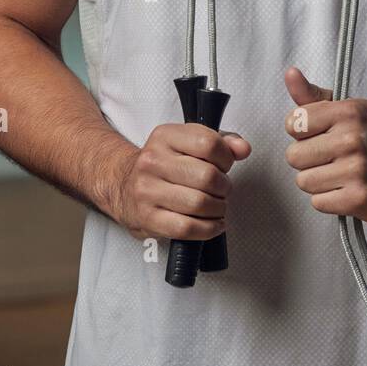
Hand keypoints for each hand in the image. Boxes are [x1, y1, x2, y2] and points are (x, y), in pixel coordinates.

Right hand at [112, 121, 250, 241]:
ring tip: (217, 206)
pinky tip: (212, 224)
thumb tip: (242, 149)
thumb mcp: (189, 143)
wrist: (124, 187)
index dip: (226, 158)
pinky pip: (187, 228)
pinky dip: (208, 229)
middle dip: (224, 187)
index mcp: (165, 136)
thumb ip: (221, 142)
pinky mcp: (148, 218)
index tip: (224, 166)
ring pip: (199, 203)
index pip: (209, 143)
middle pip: (207, 176)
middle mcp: (152, 161)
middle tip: (222, 190)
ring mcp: (147, 190)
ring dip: (218, 208)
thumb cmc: (165, 166)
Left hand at [282, 66, 366, 223]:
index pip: (293, 123)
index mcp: (348, 112)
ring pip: (304, 181)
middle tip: (332, 158)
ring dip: (318, 182)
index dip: (302, 133)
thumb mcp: (347, 110)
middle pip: (293, 156)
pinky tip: (346, 190)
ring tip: (340, 174)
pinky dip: (329, 200)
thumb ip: (312, 97)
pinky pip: (317, 202)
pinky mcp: (359, 198)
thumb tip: (290, 73)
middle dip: (308, 160)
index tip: (320, 135)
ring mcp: (357, 170)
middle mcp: (352, 139)